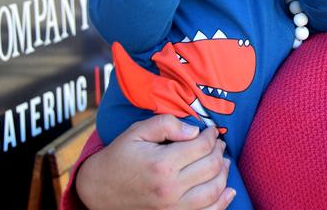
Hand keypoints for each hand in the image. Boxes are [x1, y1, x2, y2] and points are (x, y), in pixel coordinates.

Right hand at [76, 115, 234, 209]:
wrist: (98, 190)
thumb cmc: (120, 157)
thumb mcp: (137, 132)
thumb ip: (166, 124)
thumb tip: (194, 131)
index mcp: (162, 164)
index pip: (202, 147)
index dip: (211, 136)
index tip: (212, 131)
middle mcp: (170, 189)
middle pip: (211, 167)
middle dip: (219, 152)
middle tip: (218, 144)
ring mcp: (172, 209)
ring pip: (214, 190)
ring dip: (224, 174)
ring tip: (223, 162)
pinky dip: (222, 202)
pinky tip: (228, 191)